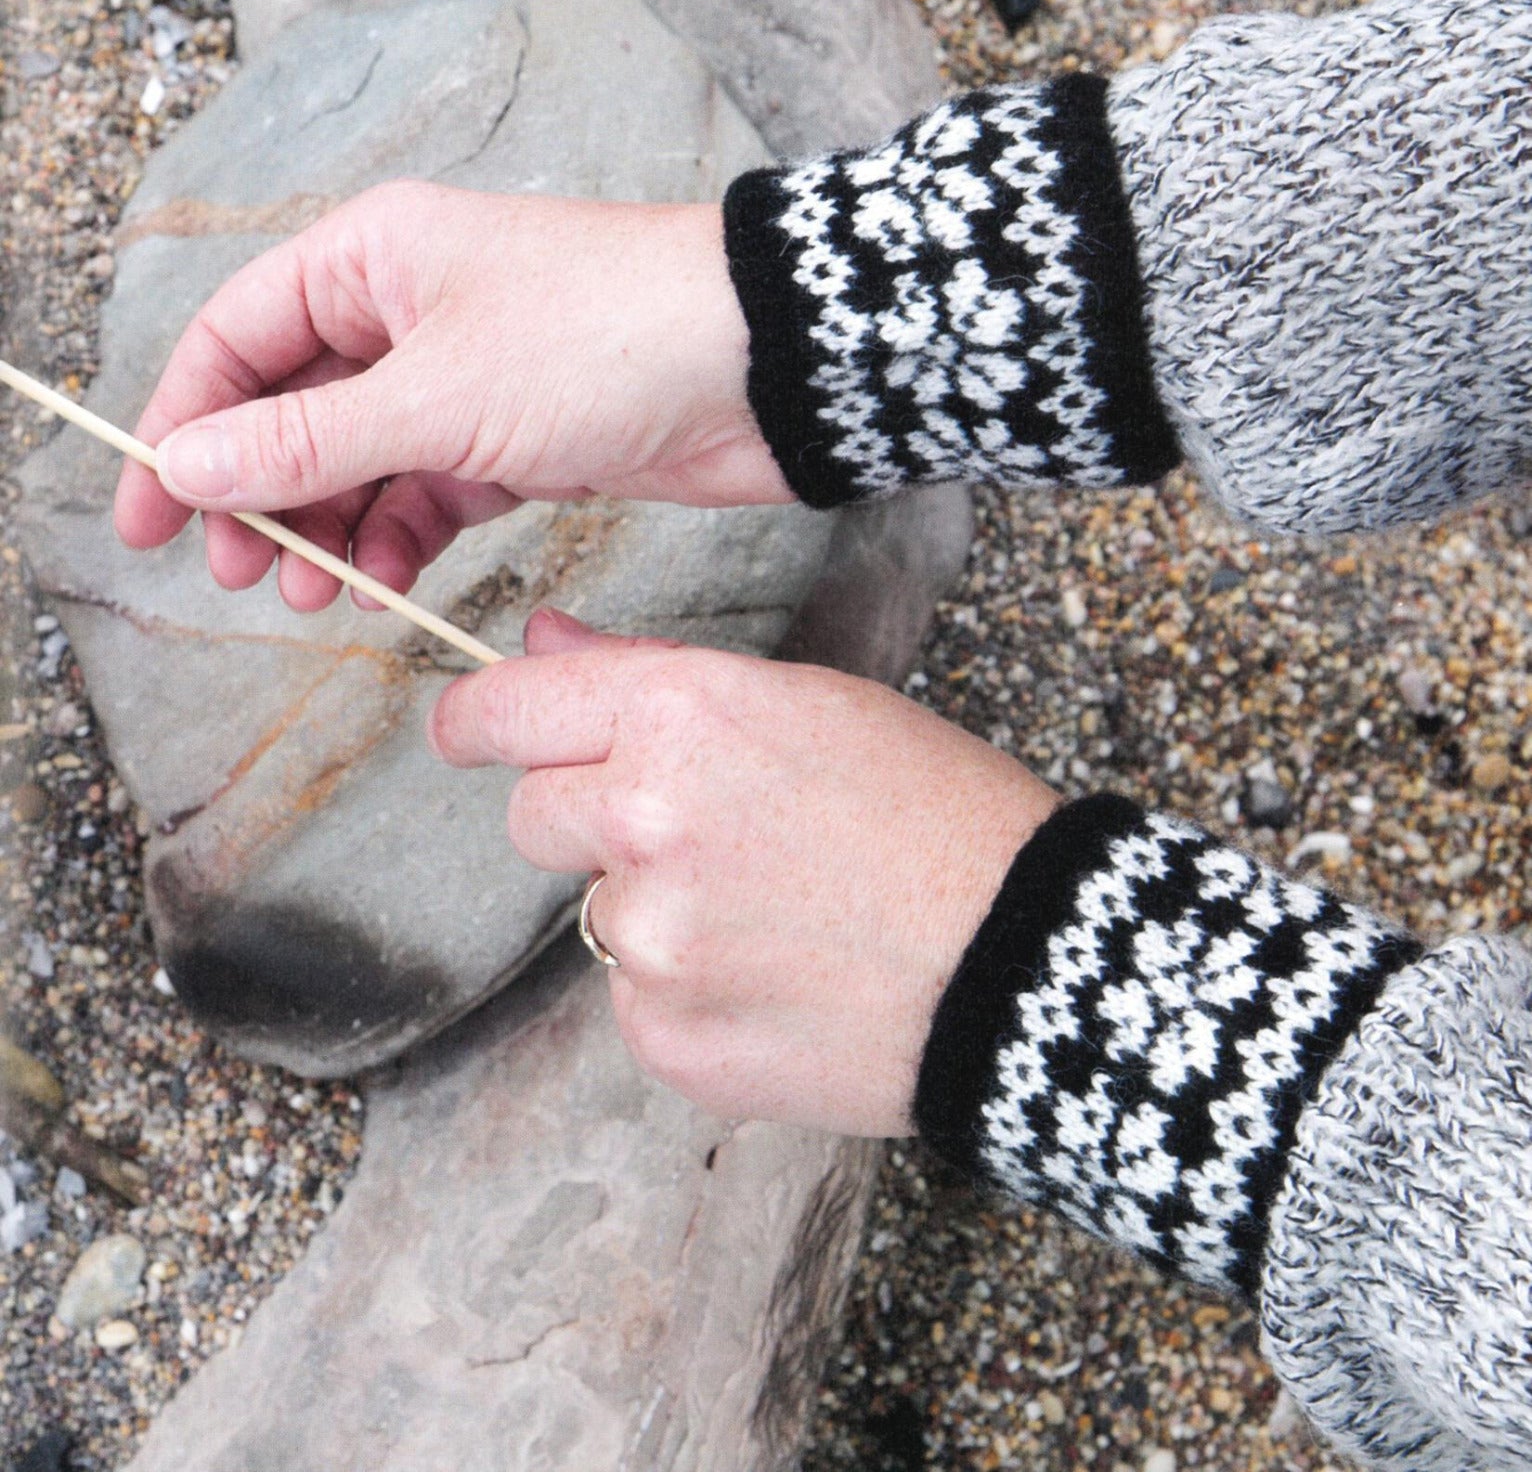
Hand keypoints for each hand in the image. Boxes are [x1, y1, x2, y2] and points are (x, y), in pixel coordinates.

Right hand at [113, 182, 791, 609]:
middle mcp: (410, 307)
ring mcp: (466, 373)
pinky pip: (428, 491)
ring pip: (360, 460)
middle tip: (242, 576)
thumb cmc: (605, 338)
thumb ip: (306, 442)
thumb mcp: (436, 398)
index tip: (151, 520)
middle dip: (260, 494)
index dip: (183, 426)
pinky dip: (401, 536)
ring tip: (319, 595)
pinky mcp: (518, 435)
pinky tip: (387, 582)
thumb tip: (186, 463)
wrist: (764, 367)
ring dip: (330, 528)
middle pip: (292, 407)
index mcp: (373, 257)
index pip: (236, 337)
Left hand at [429, 610, 1057, 1135]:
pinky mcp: (668, 1036)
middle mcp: (644, 819)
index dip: (477, 720)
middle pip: (532, 815)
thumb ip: (652, 673)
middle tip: (701, 830)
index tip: (472, 732)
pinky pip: (637, 1000)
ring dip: (656, 907)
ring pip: (595, 911)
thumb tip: (542, 640)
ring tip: (775, 913)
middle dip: (591, 817)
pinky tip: (780, 977)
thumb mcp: (805, 702)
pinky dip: (690, 991)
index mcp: (679, 714)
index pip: (504, 711)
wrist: (1024, 957)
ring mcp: (651, 939)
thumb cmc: (935, 808)